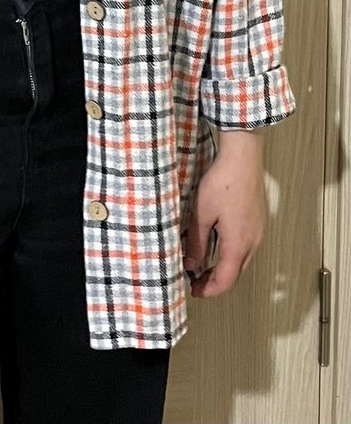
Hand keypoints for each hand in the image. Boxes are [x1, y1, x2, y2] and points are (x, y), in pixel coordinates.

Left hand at [183, 134, 265, 297]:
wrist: (242, 157)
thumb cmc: (222, 183)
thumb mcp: (201, 214)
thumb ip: (197, 243)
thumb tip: (191, 266)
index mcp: (238, 244)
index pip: (226, 280)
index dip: (209, 290)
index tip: (194, 292)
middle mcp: (253, 242)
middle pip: (236, 274)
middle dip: (216, 282)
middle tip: (195, 281)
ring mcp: (258, 231)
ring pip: (242, 260)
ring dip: (224, 268)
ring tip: (203, 265)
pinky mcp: (258, 220)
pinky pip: (246, 246)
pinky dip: (231, 254)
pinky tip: (217, 245)